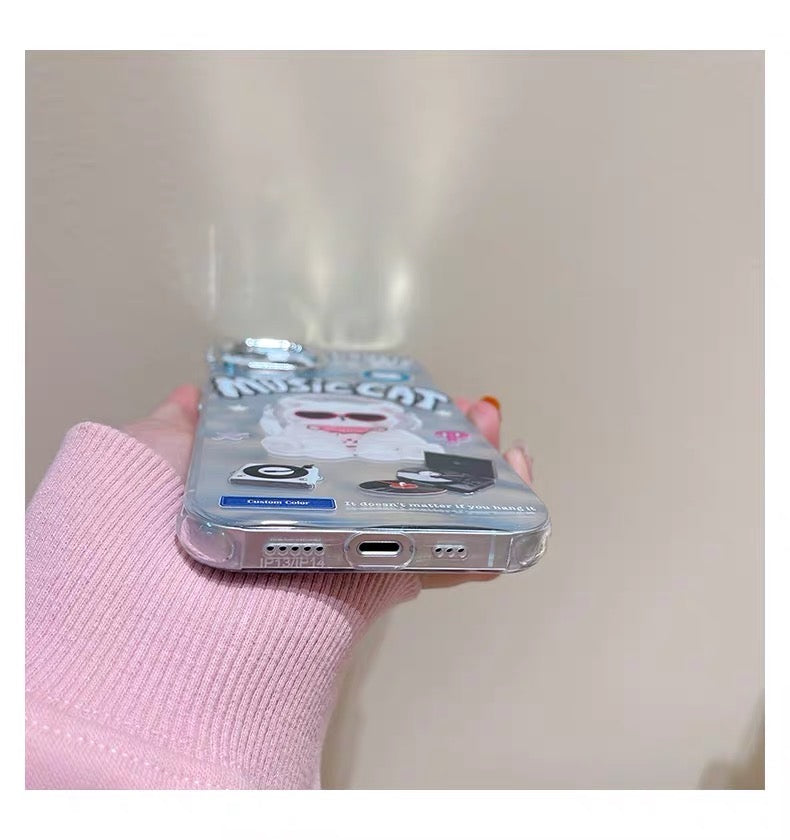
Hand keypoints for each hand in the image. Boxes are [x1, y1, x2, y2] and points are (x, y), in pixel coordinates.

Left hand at [123, 387, 534, 589]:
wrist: (143, 637)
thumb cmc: (127, 536)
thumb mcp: (138, 459)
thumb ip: (175, 428)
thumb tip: (193, 394)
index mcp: (253, 489)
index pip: (324, 446)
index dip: (370, 418)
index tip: (402, 391)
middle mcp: (300, 521)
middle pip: (384, 475)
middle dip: (434, 441)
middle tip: (467, 410)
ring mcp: (337, 557)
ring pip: (420, 514)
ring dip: (472, 477)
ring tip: (501, 439)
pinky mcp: (366, 593)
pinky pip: (434, 564)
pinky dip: (482, 539)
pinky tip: (516, 500)